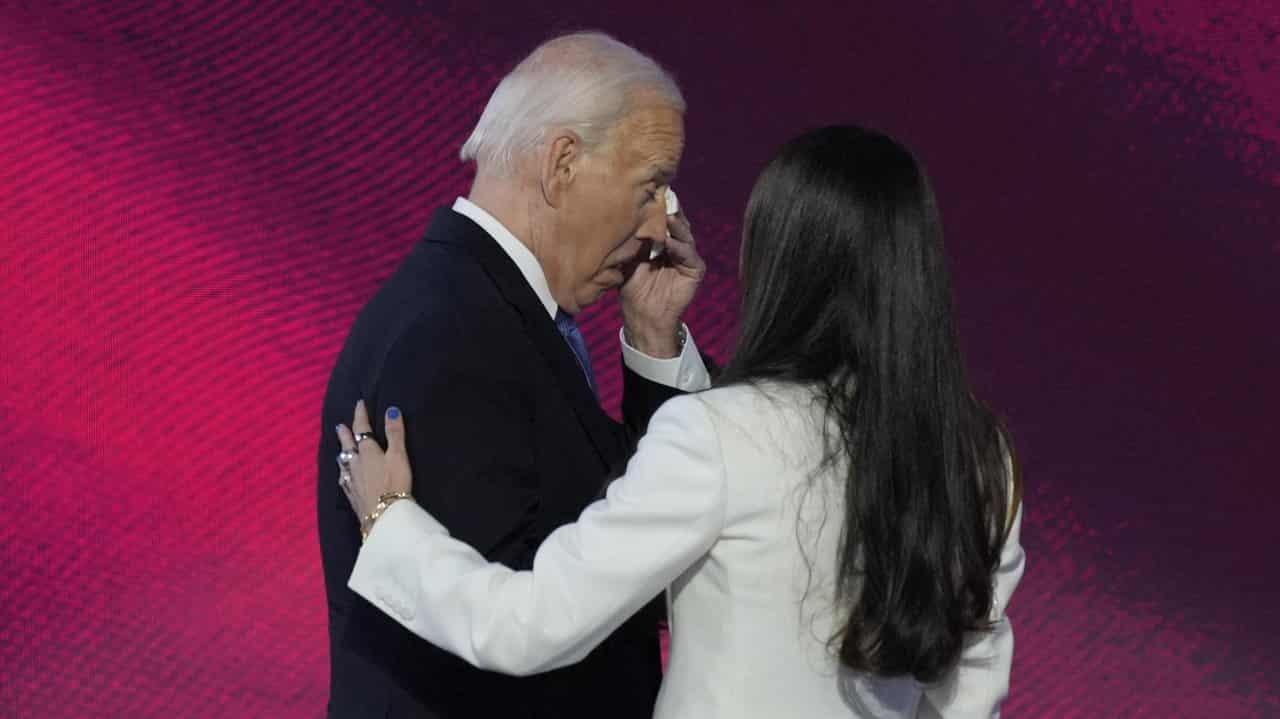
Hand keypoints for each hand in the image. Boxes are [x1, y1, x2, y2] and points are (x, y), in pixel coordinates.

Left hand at [335, 400, 412, 534]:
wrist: (384, 515)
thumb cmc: (394, 483)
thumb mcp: (398, 455)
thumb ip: (395, 433)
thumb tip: (391, 410)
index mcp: (367, 452)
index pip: (362, 429)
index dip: (360, 415)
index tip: (359, 404)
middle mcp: (356, 464)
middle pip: (348, 446)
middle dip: (345, 434)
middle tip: (339, 426)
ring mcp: (352, 481)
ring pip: (343, 463)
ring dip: (342, 453)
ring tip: (340, 450)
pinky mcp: (352, 497)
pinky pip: (344, 481)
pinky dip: (343, 474)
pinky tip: (343, 478)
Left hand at [619, 206, 704, 357]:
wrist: (642, 316)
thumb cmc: (633, 288)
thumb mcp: (628, 259)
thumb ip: (633, 240)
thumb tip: (629, 216)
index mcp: (661, 241)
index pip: (662, 219)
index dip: (658, 206)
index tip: (650, 191)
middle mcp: (676, 245)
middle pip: (676, 222)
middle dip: (669, 210)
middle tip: (662, 196)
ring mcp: (687, 257)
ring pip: (684, 235)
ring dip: (676, 225)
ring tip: (667, 215)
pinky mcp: (695, 270)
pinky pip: (689, 254)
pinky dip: (679, 247)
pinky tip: (668, 242)